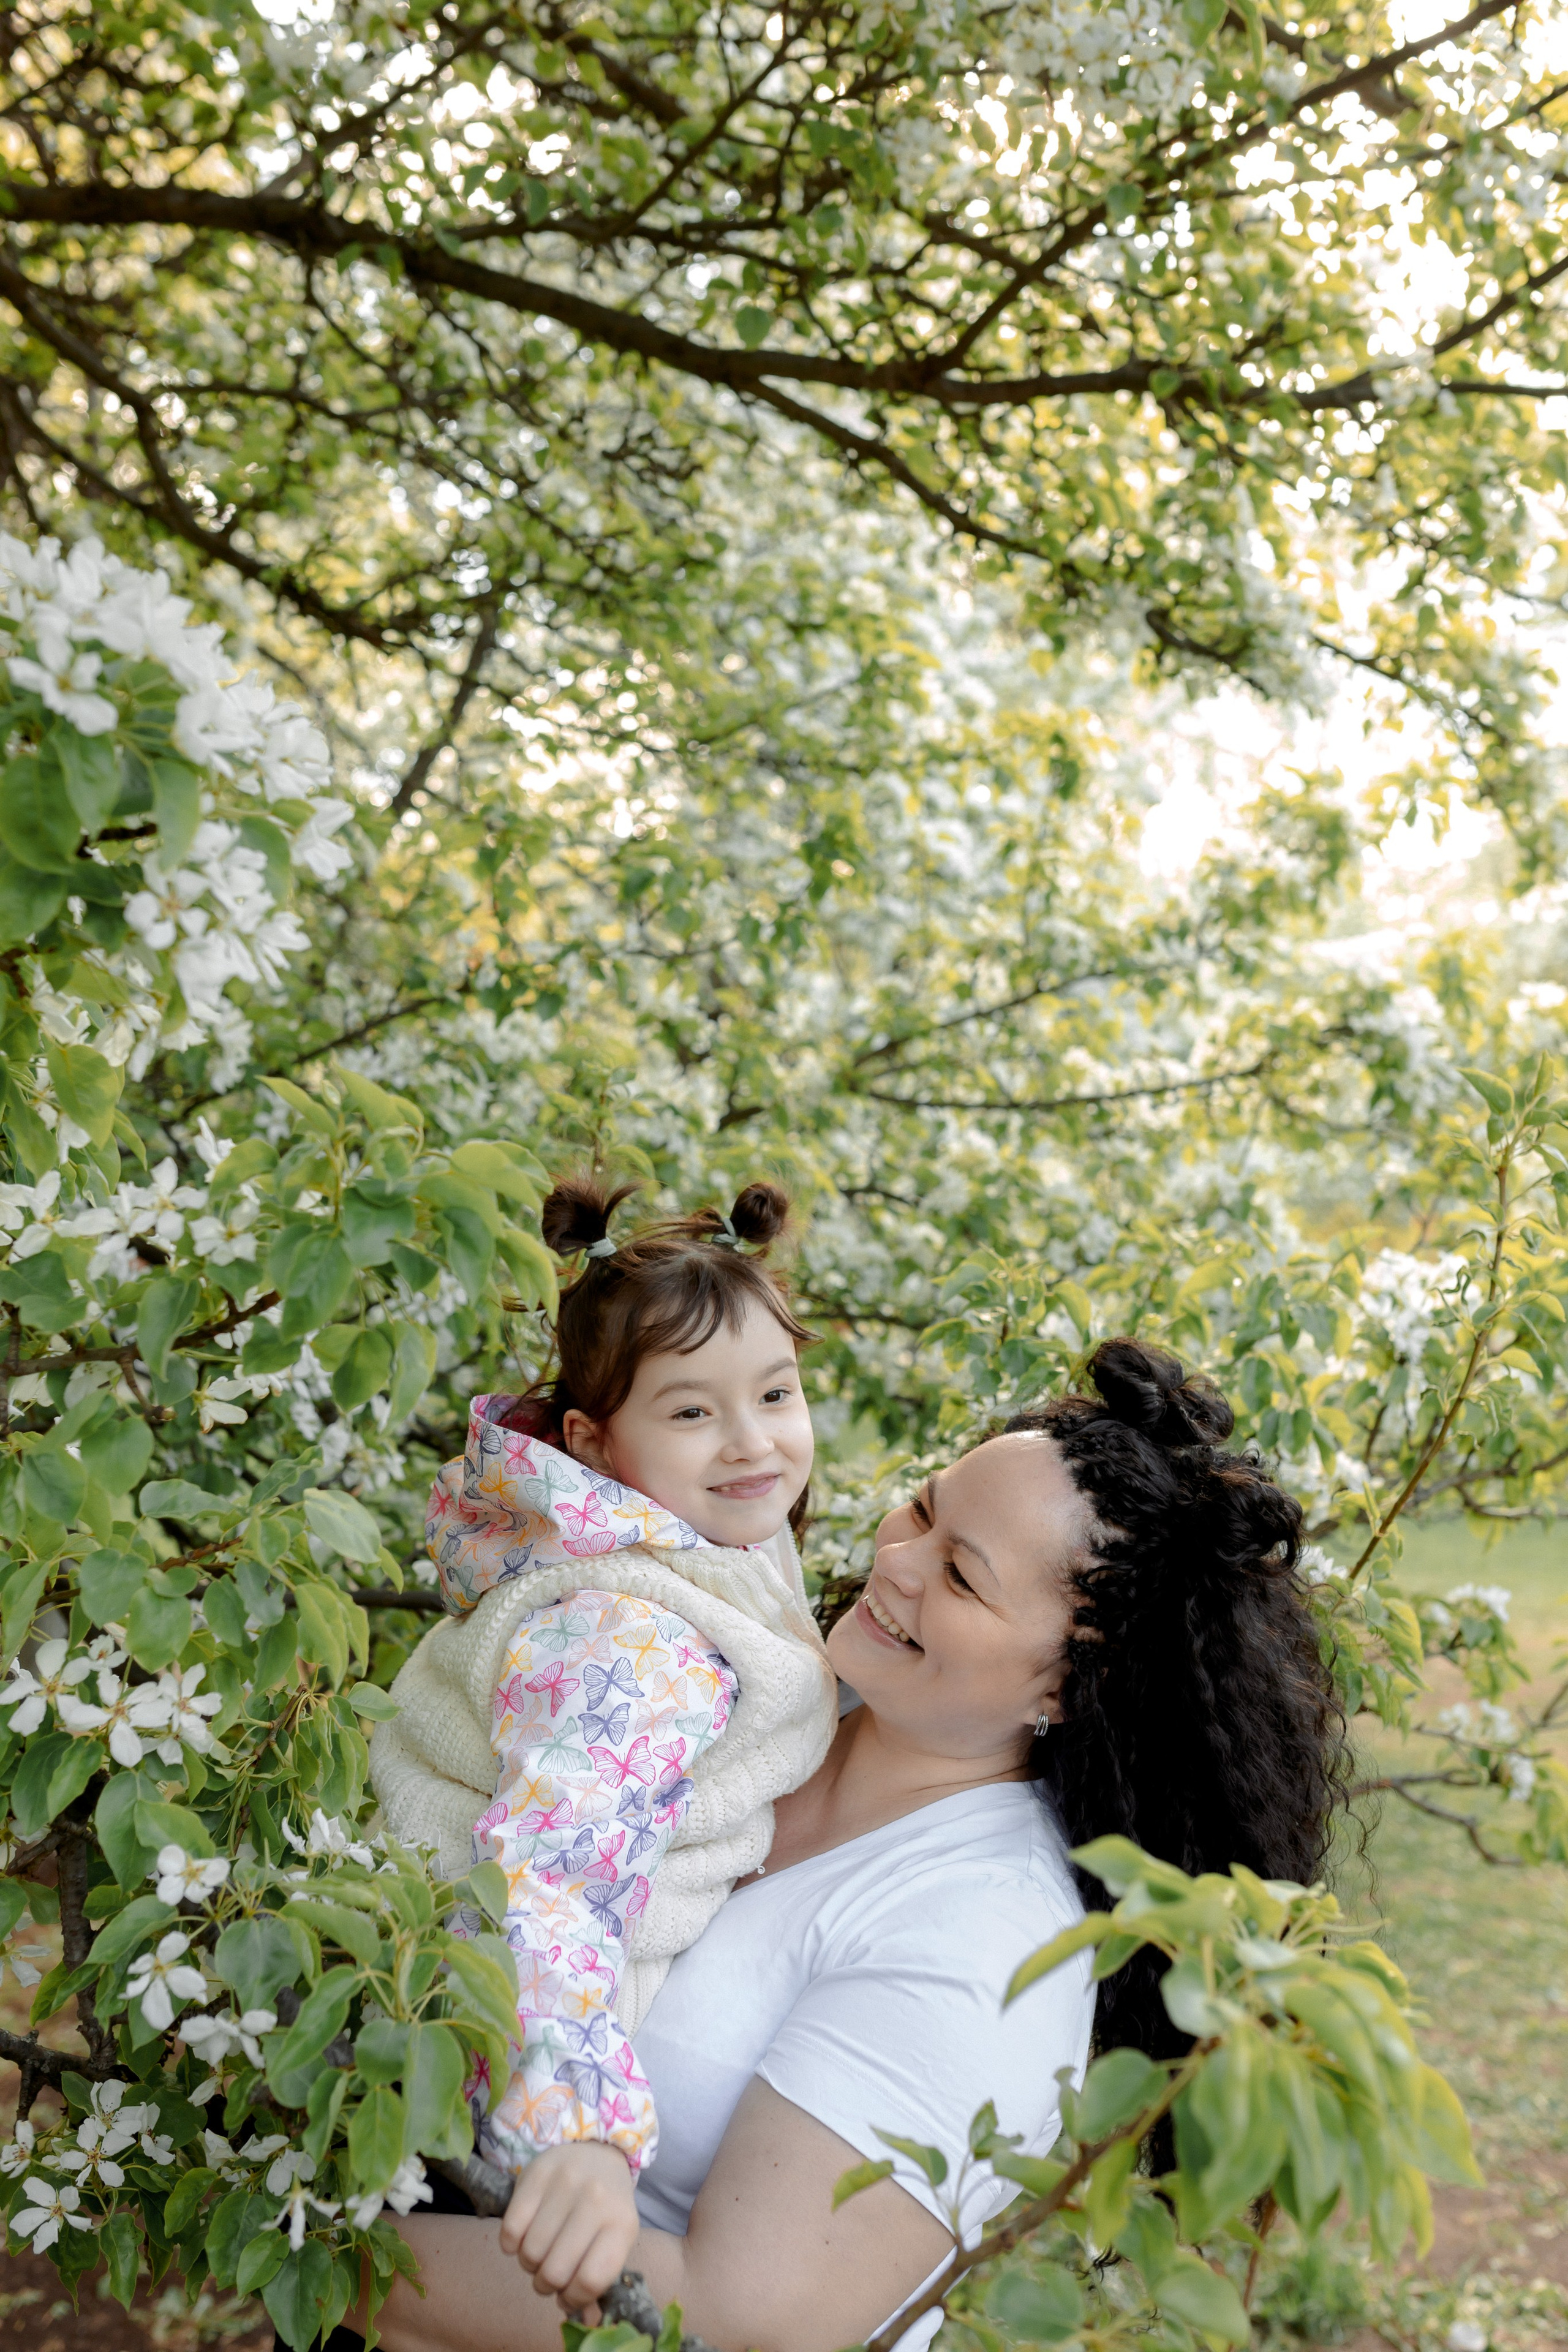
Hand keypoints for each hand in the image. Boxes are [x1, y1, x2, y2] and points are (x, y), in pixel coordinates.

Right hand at [498, 2139, 639, 2314]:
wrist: (596, 2148)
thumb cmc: (605, 2205)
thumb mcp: (615, 2237)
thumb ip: (599, 2278)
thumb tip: (583, 2320)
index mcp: (622, 2223)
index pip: (591, 2280)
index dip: (572, 2299)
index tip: (566, 2296)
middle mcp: (596, 2201)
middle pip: (556, 2271)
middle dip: (546, 2284)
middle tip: (548, 2275)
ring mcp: (566, 2183)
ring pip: (530, 2253)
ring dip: (529, 2264)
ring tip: (538, 2253)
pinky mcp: (536, 2172)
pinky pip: (510, 2228)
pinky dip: (510, 2244)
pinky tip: (522, 2236)